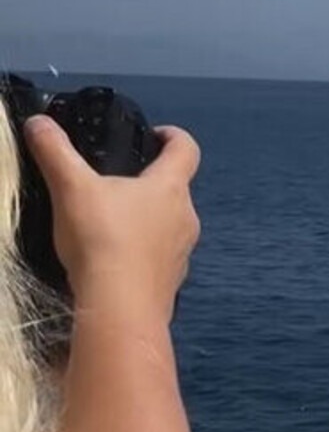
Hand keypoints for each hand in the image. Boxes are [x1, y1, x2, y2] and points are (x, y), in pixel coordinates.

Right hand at [24, 115, 200, 320]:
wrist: (120, 309)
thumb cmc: (102, 239)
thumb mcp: (70, 187)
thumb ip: (55, 151)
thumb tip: (38, 122)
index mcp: (170, 187)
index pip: (186, 149)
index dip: (174, 136)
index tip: (156, 134)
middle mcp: (186, 218)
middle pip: (176, 190)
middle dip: (151, 183)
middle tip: (119, 182)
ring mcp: (182, 254)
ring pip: (169, 227)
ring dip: (148, 220)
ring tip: (112, 222)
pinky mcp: (172, 284)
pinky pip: (160, 260)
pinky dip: (143, 254)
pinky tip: (115, 260)